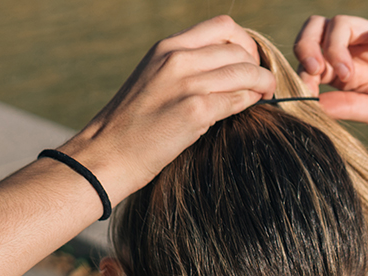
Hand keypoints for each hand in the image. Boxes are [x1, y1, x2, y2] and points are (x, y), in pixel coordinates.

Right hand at [63, 15, 275, 202]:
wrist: (104, 156)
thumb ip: (181, 70)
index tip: (247, 61)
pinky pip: (239, 99)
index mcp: (166, 48)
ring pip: (245, 72)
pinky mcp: (195, 111)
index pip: (222, 27)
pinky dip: (250, 102)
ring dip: (261, 83)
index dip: (244, 43)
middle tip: (260, 83)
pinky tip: (251, 108)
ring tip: (263, 95)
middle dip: (257, 65)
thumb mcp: (151, 82)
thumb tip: (219, 72)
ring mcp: (187, 84)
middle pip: (239, 49)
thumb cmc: (127, 127)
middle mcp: (177, 59)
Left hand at [294, 15, 367, 132]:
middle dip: (307, 46)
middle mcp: (358, 49)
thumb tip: (311, 106)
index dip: (301, 72)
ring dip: (335, 49)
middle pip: (319, 28)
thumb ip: (348, 108)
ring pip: (342, 23)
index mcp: (345, 69)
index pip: (310, 57)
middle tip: (314, 72)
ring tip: (347, 76)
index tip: (303, 94)